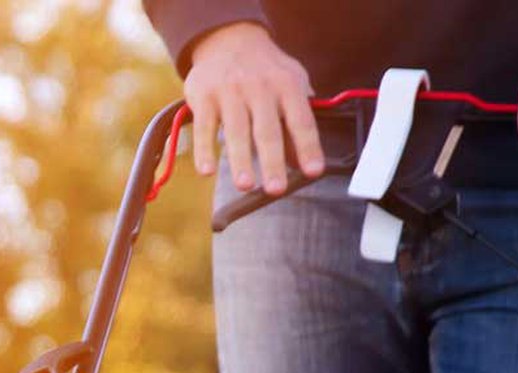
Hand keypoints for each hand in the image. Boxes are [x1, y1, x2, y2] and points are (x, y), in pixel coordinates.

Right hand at [185, 21, 323, 194]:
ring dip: (240, 160)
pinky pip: (204, 128)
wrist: (228, 39)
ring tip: (245, 185)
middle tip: (277, 189)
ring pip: (237, 131)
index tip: (313, 172)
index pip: (301, 120)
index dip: (308, 147)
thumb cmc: (264, 72)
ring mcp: (230, 91)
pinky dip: (204, 150)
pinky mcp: (204, 97)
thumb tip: (300, 163)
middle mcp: (260, 87)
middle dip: (273, 161)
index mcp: (286, 85)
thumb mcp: (288, 86)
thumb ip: (294, 123)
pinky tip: (207, 171)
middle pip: (268, 130)